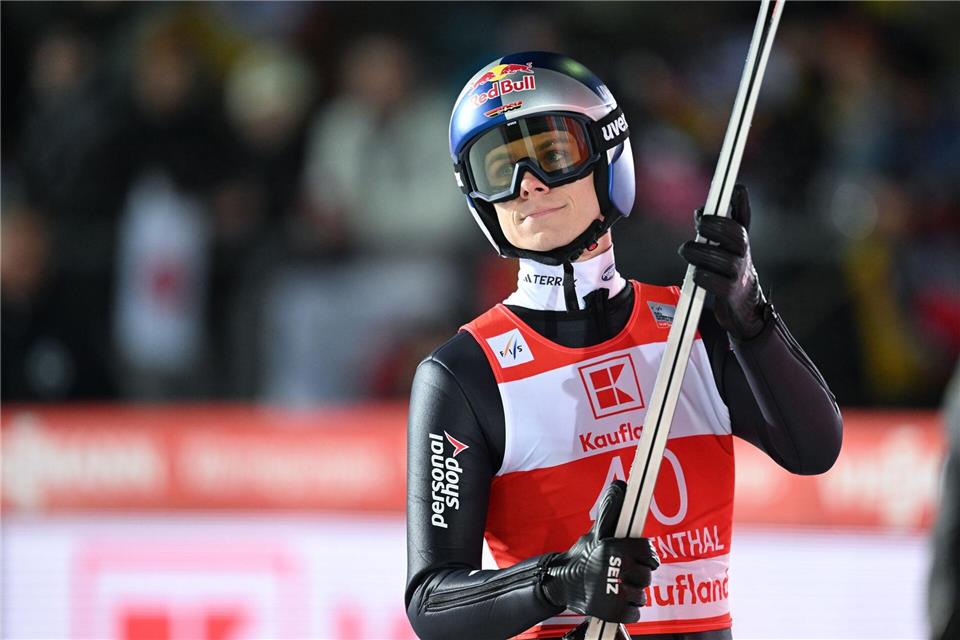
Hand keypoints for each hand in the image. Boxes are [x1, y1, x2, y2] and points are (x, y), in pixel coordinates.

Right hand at [541, 480, 659, 622]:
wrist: (561, 584)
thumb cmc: (582, 555)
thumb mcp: (595, 532)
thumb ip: (611, 511)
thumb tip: (621, 485)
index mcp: (613, 547)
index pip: (647, 550)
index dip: (645, 554)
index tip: (637, 556)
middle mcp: (615, 568)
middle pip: (647, 574)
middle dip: (637, 574)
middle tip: (622, 572)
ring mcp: (614, 592)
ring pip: (642, 594)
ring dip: (633, 592)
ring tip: (617, 586)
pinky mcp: (613, 611)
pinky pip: (635, 612)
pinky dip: (628, 609)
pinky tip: (615, 600)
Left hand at [679, 184, 766, 339]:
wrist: (744, 306)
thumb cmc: (729, 271)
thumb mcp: (727, 247)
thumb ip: (716, 228)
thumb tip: (701, 211)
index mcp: (742, 239)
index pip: (744, 217)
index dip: (740, 201)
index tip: (734, 189)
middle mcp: (744, 253)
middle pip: (733, 232)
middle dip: (712, 225)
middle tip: (700, 226)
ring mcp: (739, 272)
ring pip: (717, 257)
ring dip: (696, 252)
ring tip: (687, 250)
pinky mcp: (729, 291)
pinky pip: (709, 279)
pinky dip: (699, 275)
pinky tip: (696, 274)